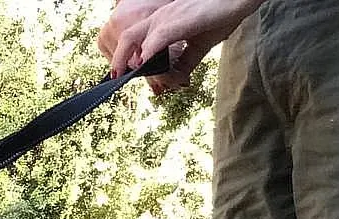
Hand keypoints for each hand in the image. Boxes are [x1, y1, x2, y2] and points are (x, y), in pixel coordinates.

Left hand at [103, 0, 263, 92]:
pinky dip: (147, 53)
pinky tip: (144, 65)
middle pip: (127, 37)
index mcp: (162, 22)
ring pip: (134, 38)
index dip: (125, 58)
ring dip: (127, 60)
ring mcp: (168, 17)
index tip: (122, 75)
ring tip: (126, 76)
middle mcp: (161, 18)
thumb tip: (173, 82)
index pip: (134, 39)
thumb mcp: (199, 45)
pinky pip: (157, 37)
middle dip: (117, 60)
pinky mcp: (181, 20)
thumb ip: (184, 63)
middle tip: (116, 78)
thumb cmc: (223, 16)